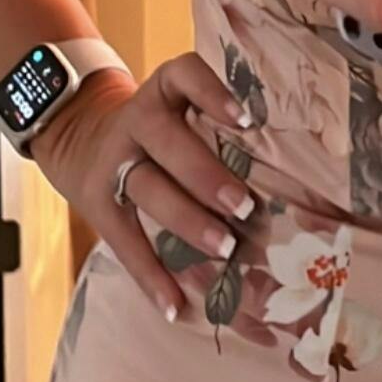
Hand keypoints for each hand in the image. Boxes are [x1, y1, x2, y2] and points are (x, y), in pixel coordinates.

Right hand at [29, 51, 260, 320]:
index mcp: (164, 92)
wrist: (77, 134)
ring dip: (187, 222)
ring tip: (225, 249)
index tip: (245, 119)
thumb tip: (303, 170)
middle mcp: (137, 122)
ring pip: (149, 190)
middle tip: (246, 206)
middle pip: (169, 144)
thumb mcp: (178, 105)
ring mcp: (115, 163)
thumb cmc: (160, 128)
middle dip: (207, 175)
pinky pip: (124, 242)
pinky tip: (176, 305)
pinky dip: (150, 276)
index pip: (184, 76)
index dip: (212, 94)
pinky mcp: (98, 205)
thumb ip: (221, 125)